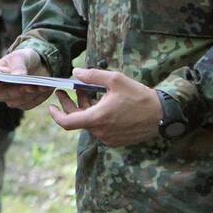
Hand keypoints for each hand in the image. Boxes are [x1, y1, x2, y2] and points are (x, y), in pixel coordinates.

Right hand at [0, 47, 53, 109]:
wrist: (40, 65)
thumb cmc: (24, 59)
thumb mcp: (21, 57)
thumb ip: (18, 65)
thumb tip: (17, 76)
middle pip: (0, 95)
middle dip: (14, 90)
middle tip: (28, 84)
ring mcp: (11, 98)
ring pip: (13, 102)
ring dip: (27, 94)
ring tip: (40, 85)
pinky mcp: (23, 104)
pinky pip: (27, 105)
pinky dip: (36, 97)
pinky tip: (43, 88)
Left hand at [47, 68, 161, 146]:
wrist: (162, 115)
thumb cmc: (139, 96)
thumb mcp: (115, 80)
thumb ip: (92, 76)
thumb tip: (75, 72)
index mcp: (98, 118)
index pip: (67, 123)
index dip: (56, 115)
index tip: (51, 106)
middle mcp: (100, 132)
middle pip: (77, 120)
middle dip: (69, 105)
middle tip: (63, 91)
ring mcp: (108, 138)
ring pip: (89, 123)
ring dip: (84, 108)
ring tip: (84, 91)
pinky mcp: (116, 140)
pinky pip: (99, 128)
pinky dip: (95, 116)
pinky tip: (100, 102)